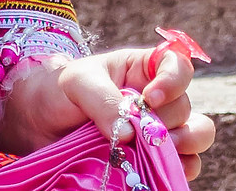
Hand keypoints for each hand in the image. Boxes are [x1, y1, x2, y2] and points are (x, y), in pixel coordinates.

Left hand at [0, 49, 215, 180]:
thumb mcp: (77, 83)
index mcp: (144, 70)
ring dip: (182, 145)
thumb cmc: (61, 92)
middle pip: (186, 107)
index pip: (179, 66)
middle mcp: (159, 99)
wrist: (40, 125)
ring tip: (151, 149)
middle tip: (139, 130)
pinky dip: (175, 169)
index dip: (173, 81)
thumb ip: (103, 100)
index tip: (149, 97)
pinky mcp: (155, 158)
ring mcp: (159, 129)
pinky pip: (184, 166)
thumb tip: (130, 134)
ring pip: (196, 136)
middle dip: (165, 120)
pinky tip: (151, 168)